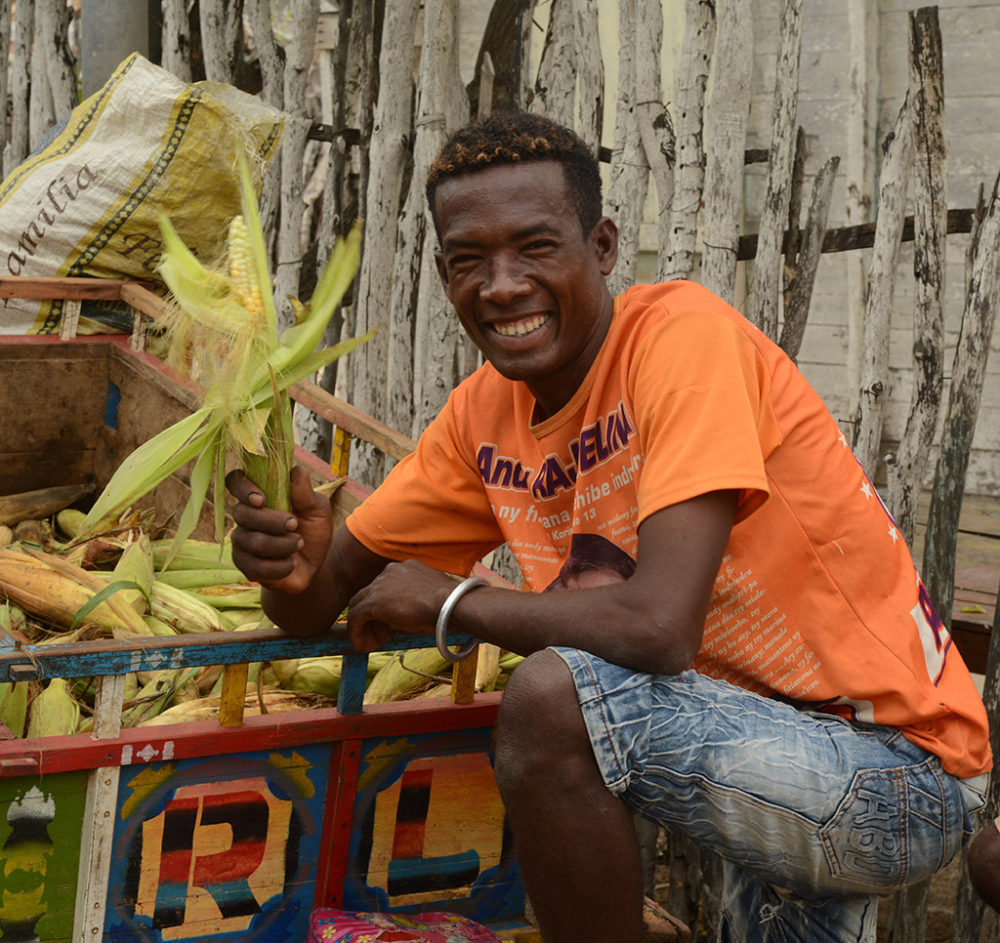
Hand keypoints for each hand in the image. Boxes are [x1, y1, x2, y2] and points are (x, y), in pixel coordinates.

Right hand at [226, 466, 333, 593]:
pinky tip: (291, 563)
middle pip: (242, 514)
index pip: (235, 482)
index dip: (243, 488)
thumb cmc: (313, 529)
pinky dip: (279, 566)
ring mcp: (242, 541)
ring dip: (281, 544)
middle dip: (272, 521)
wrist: (316, 563)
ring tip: (299, 543)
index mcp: (259, 496)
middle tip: (295, 524)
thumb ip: (305, 492)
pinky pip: (254, 567)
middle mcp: (245, 516)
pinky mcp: (245, 565)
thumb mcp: (317, 509)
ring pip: (251, 541)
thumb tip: (296, 470)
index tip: (262, 499)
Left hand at [345, 559, 460, 651]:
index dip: (385, 609)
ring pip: (358, 606)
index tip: (391, 626)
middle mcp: (389, 571)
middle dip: (372, 618)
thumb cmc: (449, 605)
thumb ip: (415, 599)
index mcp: (404, 568)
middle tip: (381, 636)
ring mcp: (379, 584)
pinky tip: (363, 647)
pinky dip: (356, 633)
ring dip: (364, 627)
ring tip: (371, 644)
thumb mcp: (429, 597)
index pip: (385, 588)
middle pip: (369, 595)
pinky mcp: (373, 602)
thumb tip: (411, 614)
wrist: (452, 605)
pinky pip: (355, 618)